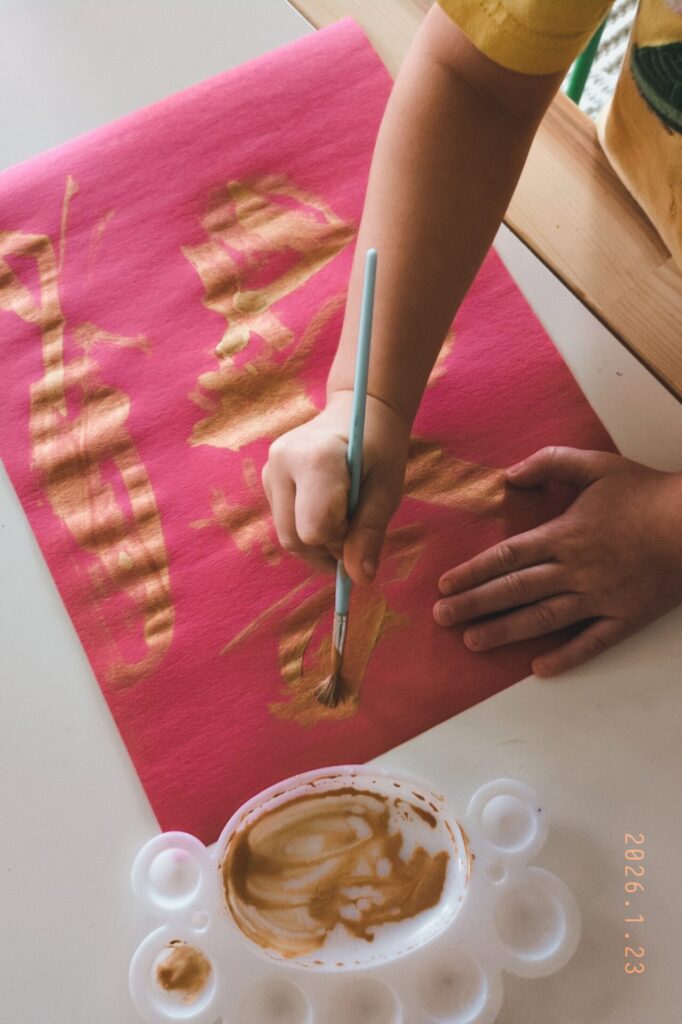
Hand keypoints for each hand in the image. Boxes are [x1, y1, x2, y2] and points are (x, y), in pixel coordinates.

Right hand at [262, 391, 410, 581]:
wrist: (359, 408)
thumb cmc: (380, 447)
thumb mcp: (387, 489)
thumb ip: (370, 533)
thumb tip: (359, 579)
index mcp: (315, 459)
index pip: (315, 531)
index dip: (341, 542)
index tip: (362, 525)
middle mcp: (282, 463)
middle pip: (294, 539)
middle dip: (327, 549)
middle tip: (356, 534)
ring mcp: (269, 470)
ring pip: (286, 535)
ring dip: (317, 542)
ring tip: (345, 519)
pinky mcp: (267, 478)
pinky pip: (284, 522)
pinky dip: (307, 529)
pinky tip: (328, 510)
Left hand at [433, 447, 681, 676]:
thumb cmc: (645, 493)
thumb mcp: (595, 465)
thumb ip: (549, 463)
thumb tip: (509, 474)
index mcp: (563, 535)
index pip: (506, 557)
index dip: (472, 573)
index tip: (445, 586)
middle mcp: (574, 570)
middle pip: (514, 590)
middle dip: (474, 605)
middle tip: (442, 619)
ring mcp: (598, 597)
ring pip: (542, 619)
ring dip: (504, 632)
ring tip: (472, 642)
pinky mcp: (624, 617)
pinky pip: (591, 643)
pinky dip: (565, 657)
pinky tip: (538, 669)